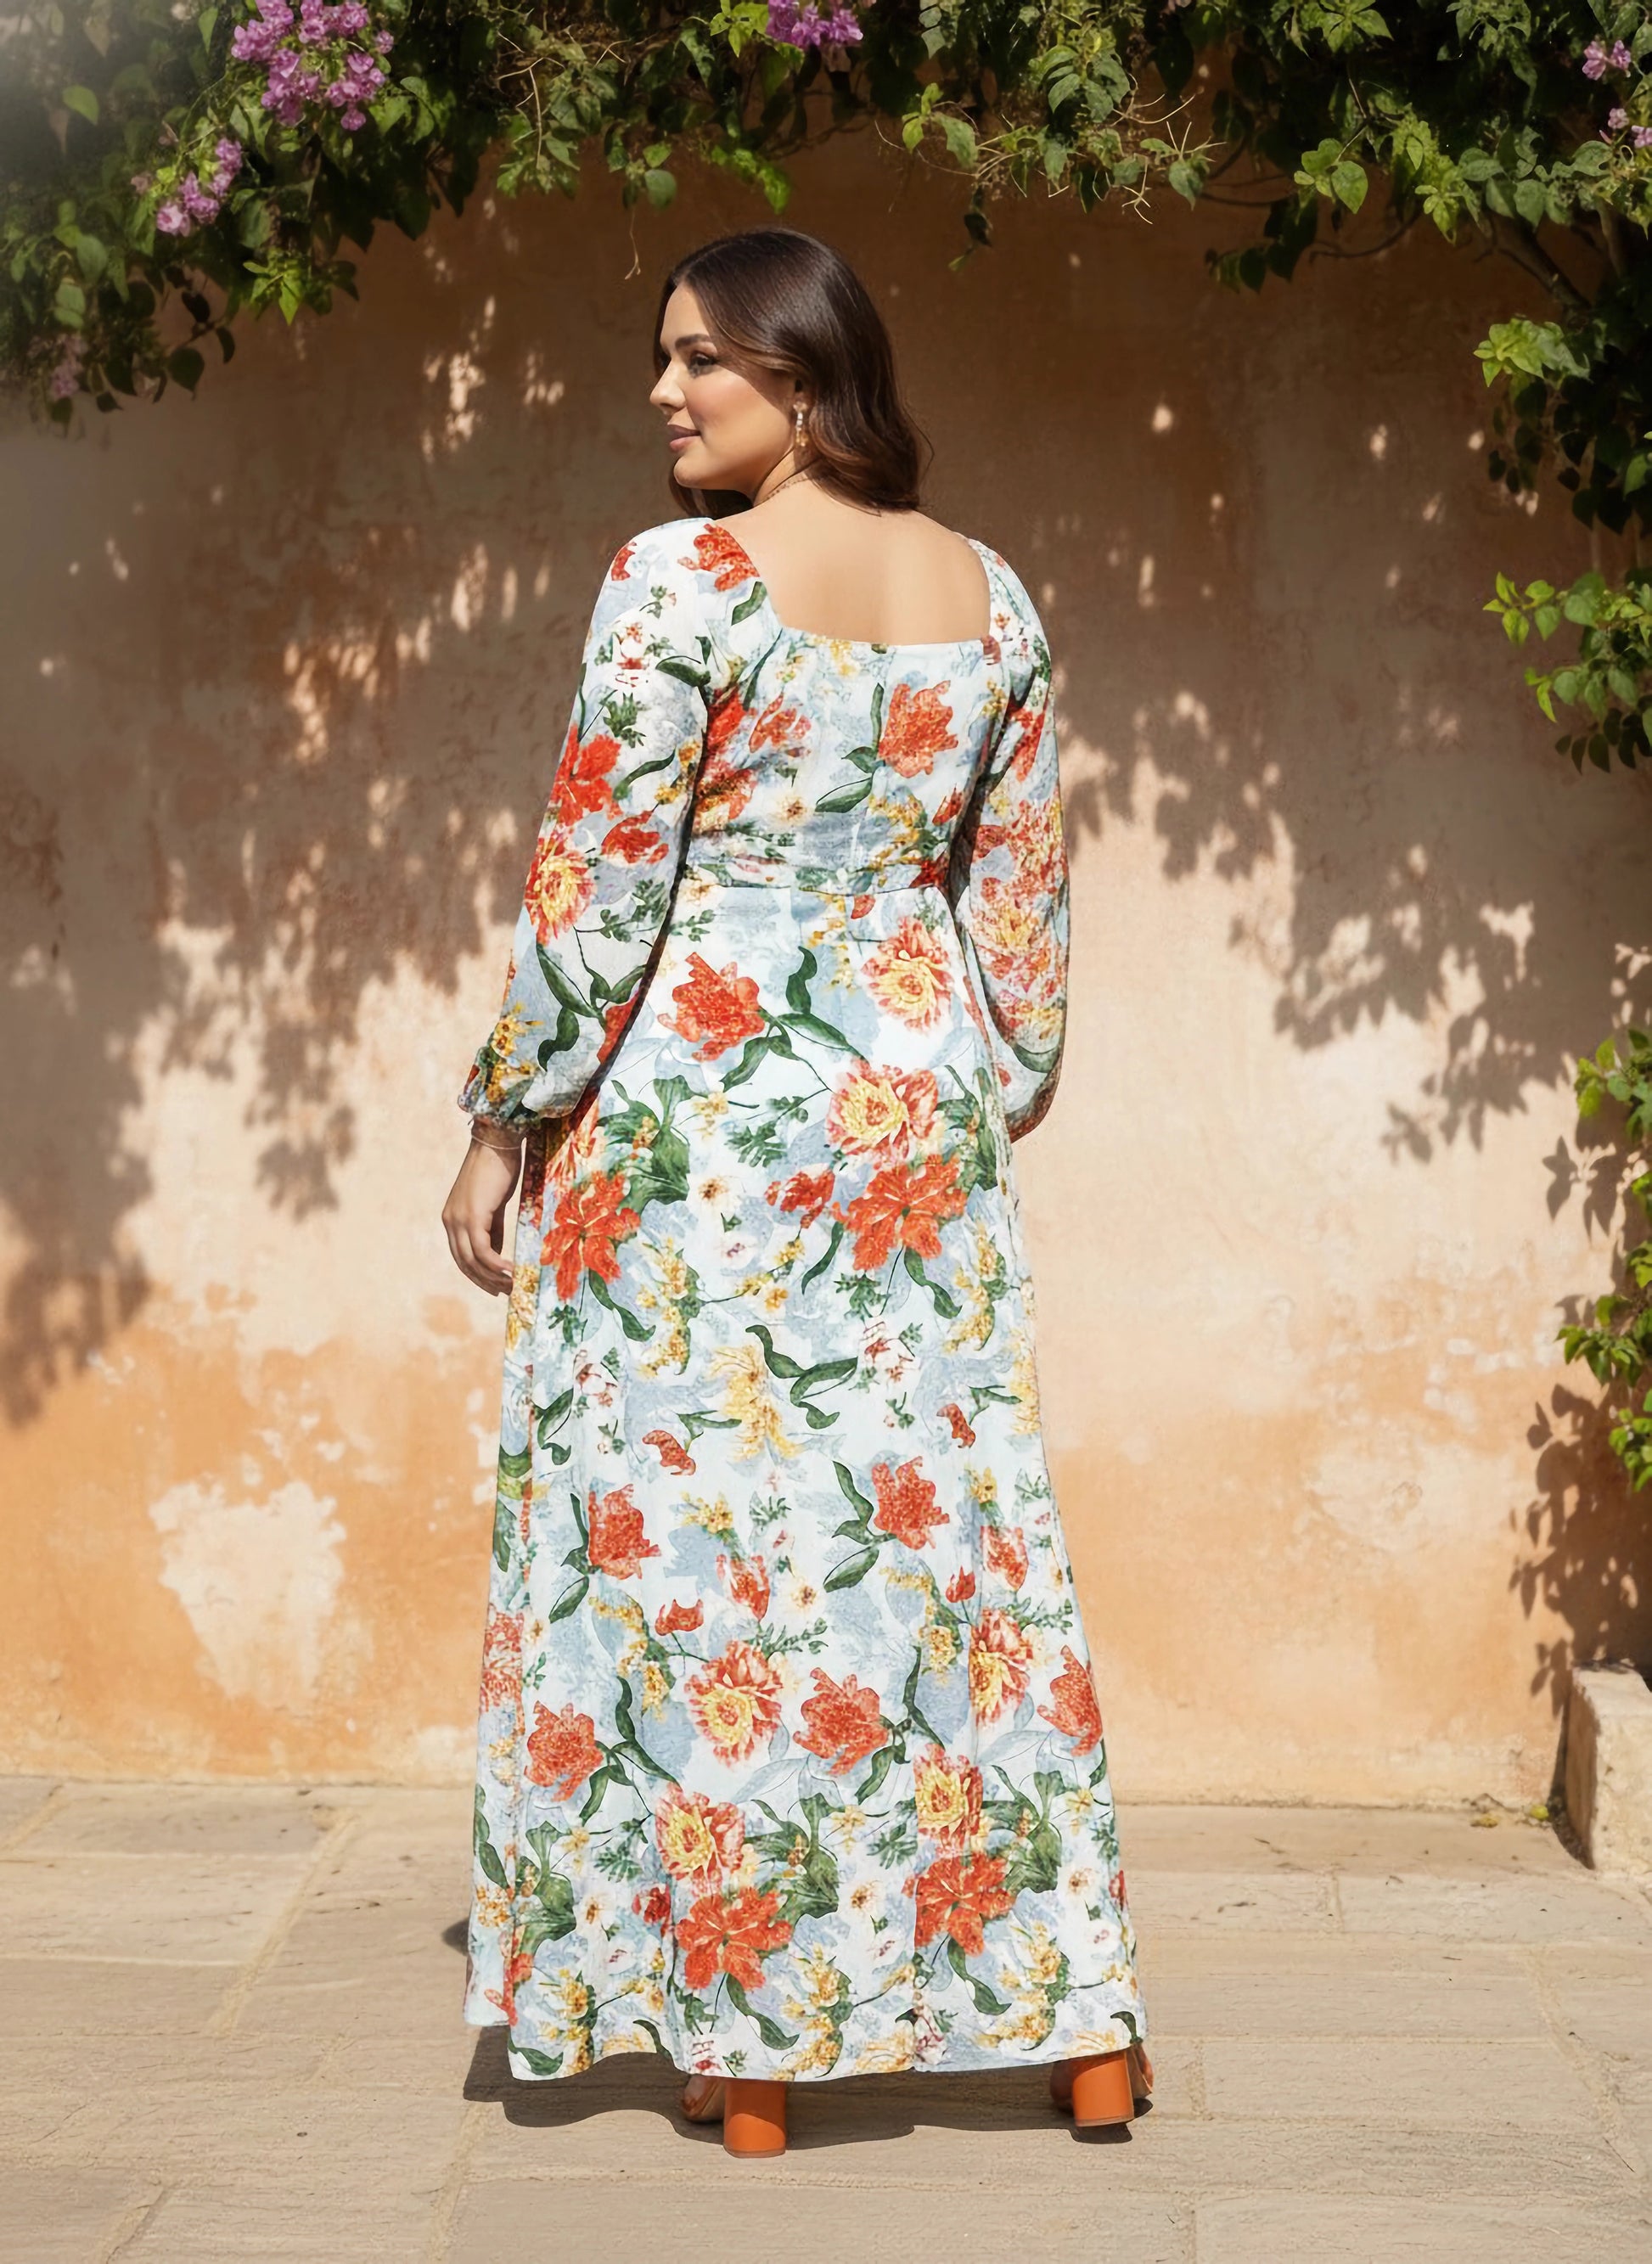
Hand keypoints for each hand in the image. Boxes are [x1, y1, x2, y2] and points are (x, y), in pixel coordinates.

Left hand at [442, 1136, 521, 1294]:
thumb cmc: (498, 1170)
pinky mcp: (472, 1217)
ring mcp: (459, 1219)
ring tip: (512, 1285)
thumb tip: (497, 1253)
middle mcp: (451, 1221)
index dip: (477, 1274)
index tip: (496, 1286)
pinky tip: (512, 1270)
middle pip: (464, 1263)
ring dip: (493, 1276)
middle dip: (484, 1281)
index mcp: (453, 1218)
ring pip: (472, 1260)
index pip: (461, 1255)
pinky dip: (496, 1265)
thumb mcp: (494, 1206)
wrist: (496, 1144)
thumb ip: (492, 1229)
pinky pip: (483, 1251)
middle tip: (505, 1291)